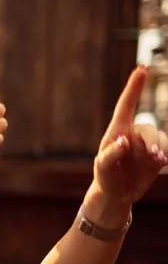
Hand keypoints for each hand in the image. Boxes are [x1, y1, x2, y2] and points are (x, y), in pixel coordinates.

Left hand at [93, 67, 167, 208]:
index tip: (141, 69)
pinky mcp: (156, 155)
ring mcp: (146, 144)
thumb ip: (110, 154)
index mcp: (116, 132)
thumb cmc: (105, 177)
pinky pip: (166, 148)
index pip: (125, 105)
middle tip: (154, 155)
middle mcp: (133, 134)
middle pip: (148, 129)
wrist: (116, 194)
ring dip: (161, 148)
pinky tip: (163, 162)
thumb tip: (124, 141)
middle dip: (152, 141)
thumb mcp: (102, 167)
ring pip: (160, 138)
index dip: (134, 87)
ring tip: (158, 160)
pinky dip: (166, 154)